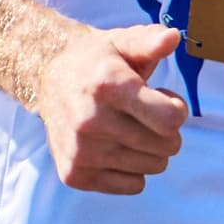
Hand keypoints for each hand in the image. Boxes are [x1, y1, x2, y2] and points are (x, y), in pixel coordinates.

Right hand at [31, 24, 189, 193]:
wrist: (47, 80)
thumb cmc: (98, 61)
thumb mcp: (123, 42)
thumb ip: (150, 41)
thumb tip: (172, 38)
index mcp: (108, 85)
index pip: (170, 120)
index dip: (176, 110)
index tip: (163, 99)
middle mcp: (91, 121)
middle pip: (167, 146)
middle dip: (166, 131)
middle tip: (144, 114)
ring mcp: (81, 151)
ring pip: (154, 167)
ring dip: (150, 149)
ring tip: (128, 127)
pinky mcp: (75, 174)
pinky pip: (134, 185)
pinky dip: (132, 169)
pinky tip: (115, 146)